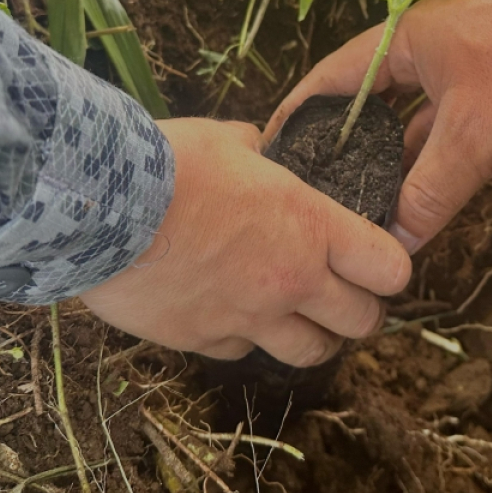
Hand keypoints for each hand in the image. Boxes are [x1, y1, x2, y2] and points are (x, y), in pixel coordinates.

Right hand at [78, 118, 411, 366]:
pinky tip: (230, 311)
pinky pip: (243, 351)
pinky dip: (245, 337)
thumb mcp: (229, 139)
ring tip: (300, 316)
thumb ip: (261, 151)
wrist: (101, 209)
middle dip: (362, 310)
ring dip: (315, 336)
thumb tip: (264, 150)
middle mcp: (292, 281)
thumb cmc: (168, 164)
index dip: (390, 267)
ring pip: (312, 353)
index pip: (389, 268)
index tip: (377, 260)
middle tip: (346, 293)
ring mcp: (249, 319)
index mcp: (311, 226)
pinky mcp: (203, 341)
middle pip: (362, 322)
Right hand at [266, 0, 491, 253]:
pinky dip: (433, 175)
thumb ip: (428, 193)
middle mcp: (428, 57)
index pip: (334, 77)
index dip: (299, 113)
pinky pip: (448, 145)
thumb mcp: (474, 138)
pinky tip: (413, 213)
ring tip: (357, 217)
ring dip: (395, 172)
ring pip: (413, 133)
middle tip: (312, 201)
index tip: (268, 151)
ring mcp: (463, 83)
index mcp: (408, 40)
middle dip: (347, 154)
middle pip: (371, 109)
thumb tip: (392, 246)